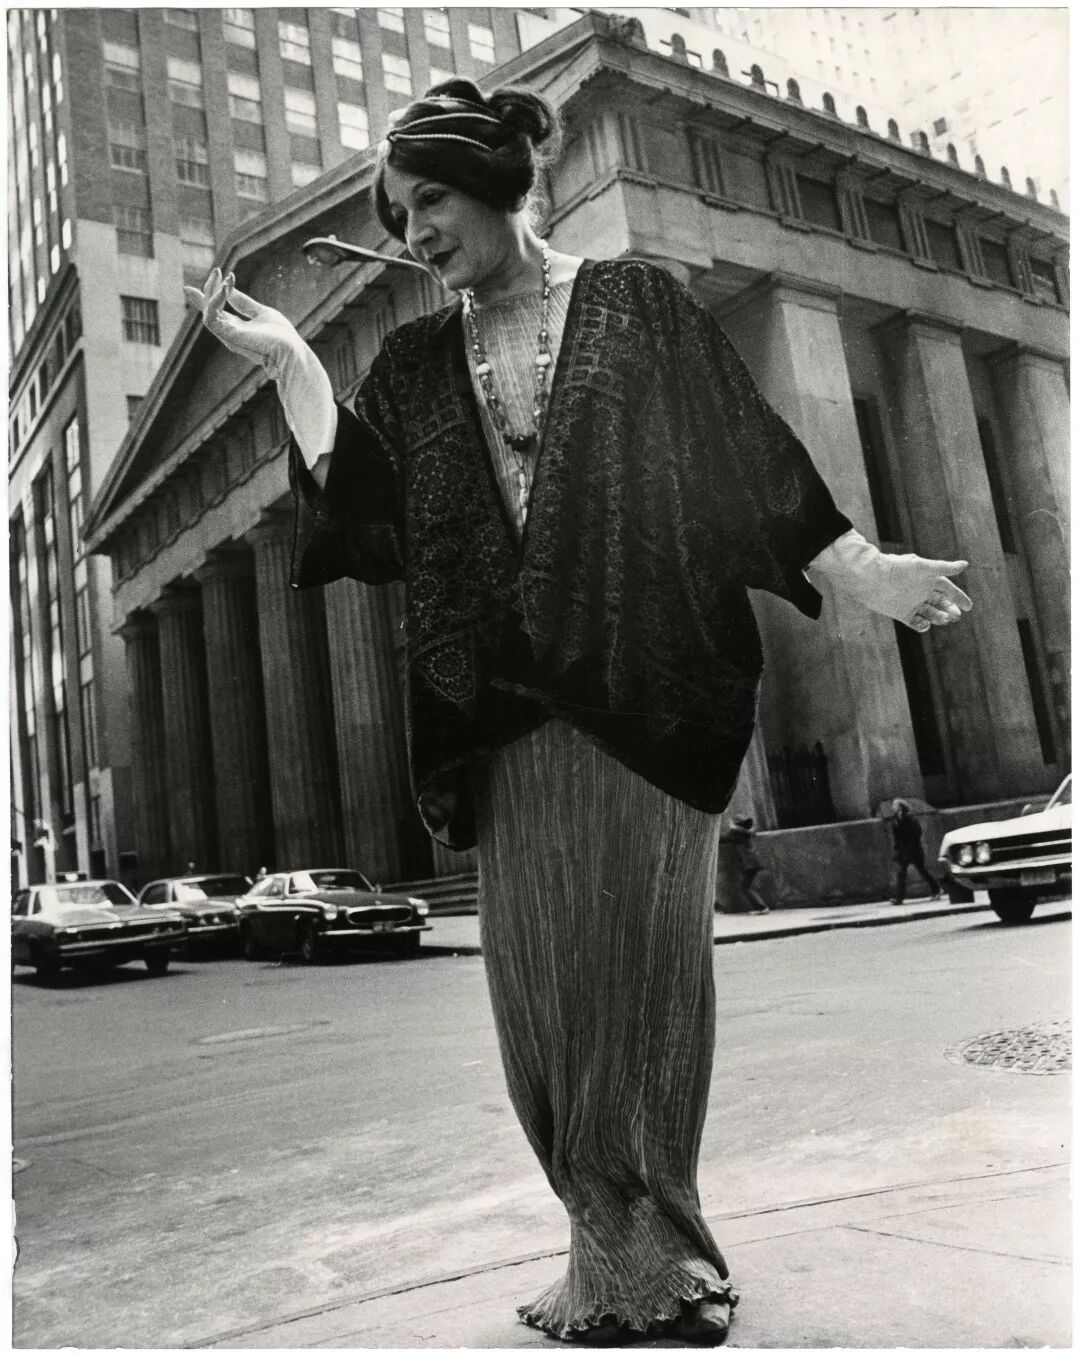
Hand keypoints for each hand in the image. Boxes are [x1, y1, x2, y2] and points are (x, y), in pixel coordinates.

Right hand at [183, 267, 302, 379]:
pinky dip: (214, 301)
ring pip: (207, 312)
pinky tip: (225, 289)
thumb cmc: (281, 336)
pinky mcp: (228, 336)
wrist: (290, 350)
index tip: (219, 272)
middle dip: (208, 289)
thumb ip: (243, 302)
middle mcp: (229, 332)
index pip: (217, 310)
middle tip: (216, 270)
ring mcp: (227, 335)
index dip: (212, 292)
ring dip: (212, 292)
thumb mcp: (261, 312)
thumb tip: (228, 288)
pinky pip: (211, 317)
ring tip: (223, 277)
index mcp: (236, 327)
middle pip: (208, 310)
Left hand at [876, 553, 972, 632]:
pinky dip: (922, 625)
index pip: (948, 589)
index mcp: (928, 578)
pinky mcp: (901, 613)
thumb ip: (944, 568)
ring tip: (943, 619)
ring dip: (939, 617)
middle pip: (941, 603)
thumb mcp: (923, 567)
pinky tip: (926, 624)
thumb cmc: (898, 569)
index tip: (968, 607)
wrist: (871, 578)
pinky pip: (915, 623)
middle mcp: (921, 591)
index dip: (959, 597)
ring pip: (931, 613)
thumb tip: (965, 565)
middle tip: (955, 616)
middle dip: (950, 610)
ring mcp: (912, 603)